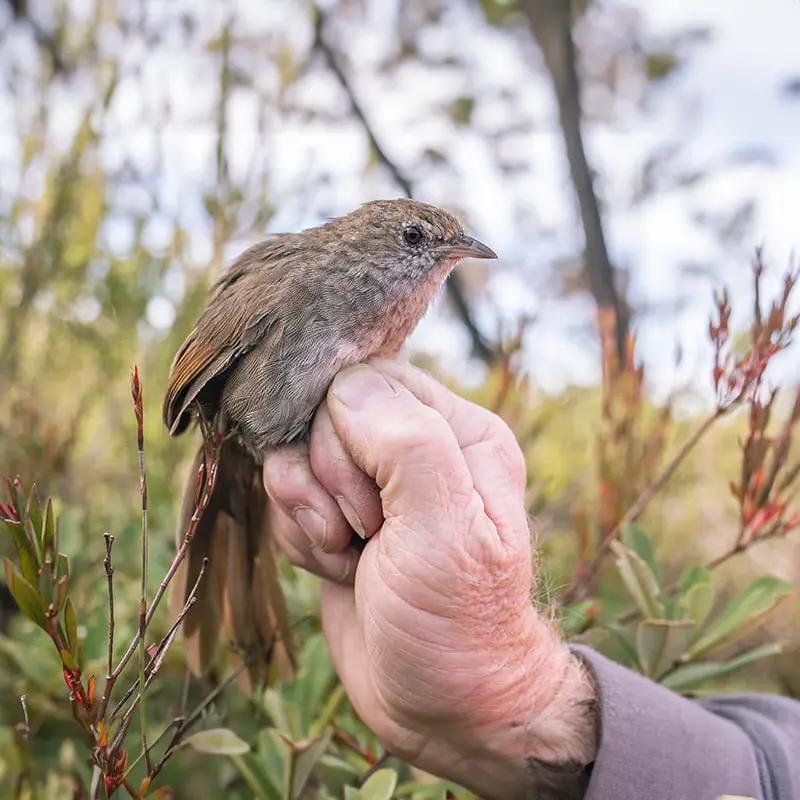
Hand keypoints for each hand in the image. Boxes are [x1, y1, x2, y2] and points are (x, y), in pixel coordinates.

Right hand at [263, 359, 596, 797]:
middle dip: (325, 483)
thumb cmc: (456, 621)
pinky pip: (288, 498)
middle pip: (321, 417)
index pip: (366, 381)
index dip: (344, 437)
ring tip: (349, 557)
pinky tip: (338, 571)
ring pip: (296, 457)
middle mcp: (416, 446)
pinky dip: (301, 538)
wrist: (443, 705)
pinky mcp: (340, 516)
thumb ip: (405, 442)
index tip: (371, 508)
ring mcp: (375, 484)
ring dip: (308, 514)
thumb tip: (343, 387)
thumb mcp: (446, 529)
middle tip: (363, 535)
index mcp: (456, 431)